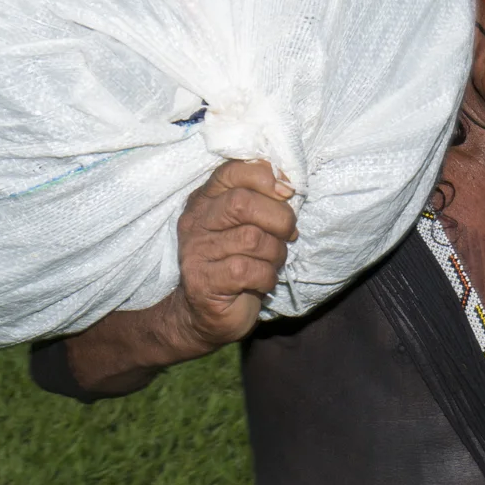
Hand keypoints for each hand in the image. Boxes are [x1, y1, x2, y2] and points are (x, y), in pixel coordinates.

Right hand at [158, 159, 298, 358]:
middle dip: (279, 218)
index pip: (232, 171)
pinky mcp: (204, 281)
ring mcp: (196, 252)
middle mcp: (196, 221)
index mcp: (206, 200)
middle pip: (242, 203)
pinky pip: (249, 270)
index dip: (265, 177)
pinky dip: (267, 277)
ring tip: (272, 262)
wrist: (206, 313)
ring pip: (252, 239)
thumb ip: (261, 200)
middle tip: (288, 234)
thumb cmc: (236, 262)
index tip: (287, 192)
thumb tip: (287, 186)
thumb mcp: (248, 225)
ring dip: (275, 252)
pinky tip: (262, 282)